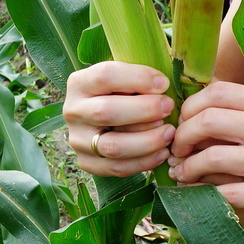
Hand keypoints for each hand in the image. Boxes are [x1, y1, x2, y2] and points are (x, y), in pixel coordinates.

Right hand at [63, 61, 175, 176]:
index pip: (105, 76)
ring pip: (112, 146)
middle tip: (169, 107)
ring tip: (169, 133)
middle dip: (145, 110)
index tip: (164, 84)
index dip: (138, 79)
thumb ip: (140, 79)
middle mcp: (73, 111)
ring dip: (147, 141)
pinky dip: (143, 162)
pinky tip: (162, 152)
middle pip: (106, 112)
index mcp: (80, 83)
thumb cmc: (122, 93)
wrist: (104, 118)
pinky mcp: (87, 162)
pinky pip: (117, 167)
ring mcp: (77, 140)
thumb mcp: (125, 78)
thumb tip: (162, 86)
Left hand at [168, 82, 243, 214]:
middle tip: (177, 148)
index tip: (182, 123)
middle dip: (182, 136)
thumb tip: (191, 98)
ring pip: (212, 158)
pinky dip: (205, 192)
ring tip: (183, 171)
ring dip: (188, 167)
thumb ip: (239, 103)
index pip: (215, 93)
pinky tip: (199, 191)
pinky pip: (227, 192)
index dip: (189, 108)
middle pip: (208, 121)